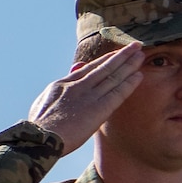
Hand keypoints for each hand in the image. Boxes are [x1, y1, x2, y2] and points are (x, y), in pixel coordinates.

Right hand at [28, 42, 144, 156]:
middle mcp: (78, 86)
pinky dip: (129, 83)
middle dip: (121, 55)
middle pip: (104, 67)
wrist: (40, 137)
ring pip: (113, 76)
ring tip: (141, 55)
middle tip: (135, 46)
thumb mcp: (44, 101)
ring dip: (129, 65)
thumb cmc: (40, 126)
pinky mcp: (98, 108)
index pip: (88, 68)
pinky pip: (117, 93)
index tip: (116, 53)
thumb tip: (72, 72)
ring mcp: (88, 96)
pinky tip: (139, 75)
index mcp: (62, 84)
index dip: (105, 60)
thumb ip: (59, 88)